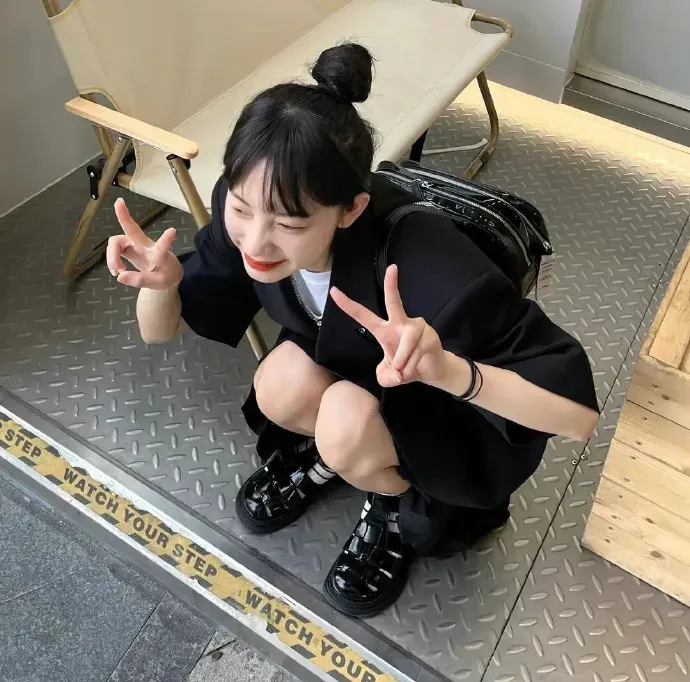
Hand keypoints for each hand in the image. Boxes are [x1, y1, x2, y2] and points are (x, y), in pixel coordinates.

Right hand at [107, 198, 182, 288]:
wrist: (166, 274)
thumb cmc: (166, 276)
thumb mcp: (158, 284)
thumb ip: (141, 281)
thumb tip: (120, 276)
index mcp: (159, 254)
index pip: (162, 247)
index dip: (166, 240)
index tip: (172, 231)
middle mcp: (146, 245)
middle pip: (132, 229)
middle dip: (124, 217)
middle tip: (119, 202)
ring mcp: (135, 244)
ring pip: (117, 242)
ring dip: (112, 256)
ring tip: (117, 272)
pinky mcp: (127, 247)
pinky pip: (114, 248)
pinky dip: (112, 260)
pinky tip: (116, 271)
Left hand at [330, 265, 445, 387]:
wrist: (432, 371)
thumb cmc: (406, 368)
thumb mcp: (388, 377)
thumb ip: (385, 377)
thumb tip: (396, 374)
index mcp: (384, 330)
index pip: (363, 315)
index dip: (347, 305)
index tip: (334, 291)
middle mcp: (400, 322)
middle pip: (393, 301)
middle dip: (391, 285)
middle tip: (392, 268)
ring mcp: (416, 327)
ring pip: (404, 346)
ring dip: (402, 363)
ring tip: (403, 372)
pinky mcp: (429, 336)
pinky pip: (415, 353)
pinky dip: (410, 367)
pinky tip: (414, 369)